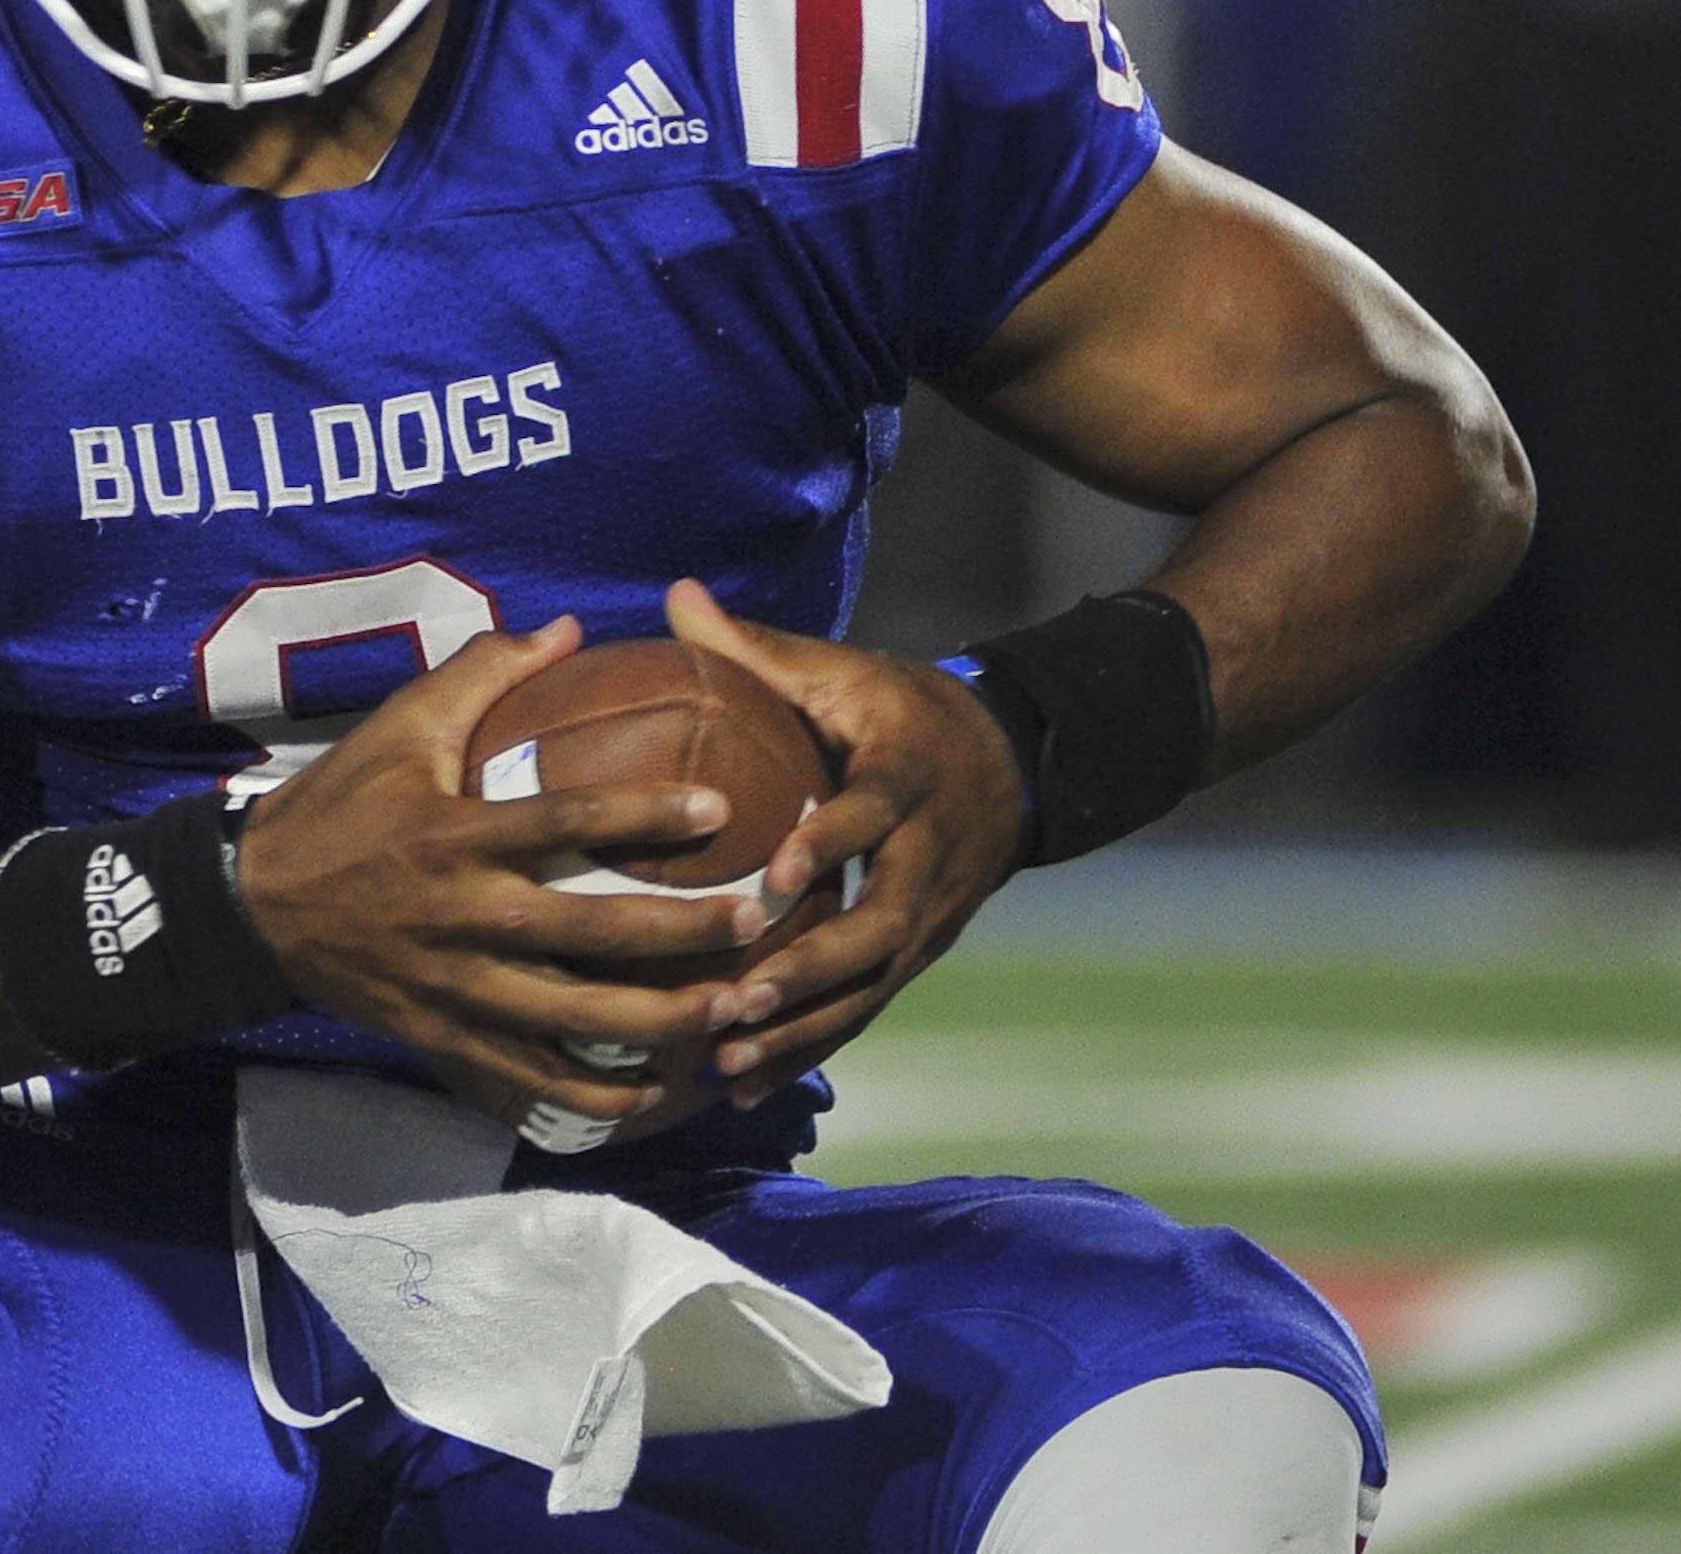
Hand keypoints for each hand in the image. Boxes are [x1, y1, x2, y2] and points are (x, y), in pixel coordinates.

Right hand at [235, 617, 776, 1135]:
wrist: (253, 904)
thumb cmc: (339, 804)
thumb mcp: (399, 725)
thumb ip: (483, 673)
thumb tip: (570, 627)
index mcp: (454, 834)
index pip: (565, 820)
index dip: (646, 813)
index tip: (720, 807)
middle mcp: (461, 915)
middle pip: (589, 934)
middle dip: (681, 934)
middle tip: (756, 923)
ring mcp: (453, 985)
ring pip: (572, 1019)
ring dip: (658, 1020)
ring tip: (730, 1011)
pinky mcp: (442, 1035)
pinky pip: (526, 1077)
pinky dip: (589, 1093)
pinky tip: (649, 1094)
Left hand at [654, 580, 1027, 1103]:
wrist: (1006, 764)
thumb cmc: (896, 710)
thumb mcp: (842, 670)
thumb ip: (757, 646)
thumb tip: (674, 596)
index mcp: (907, 780)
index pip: (873, 812)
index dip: (833, 839)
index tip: (777, 866)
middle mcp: (926, 859)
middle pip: (878, 925)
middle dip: (810, 966)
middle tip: (738, 994)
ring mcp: (926, 919)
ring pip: (871, 985)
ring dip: (802, 1025)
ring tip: (728, 1056)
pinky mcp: (913, 956)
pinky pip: (863, 1009)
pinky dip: (807, 1048)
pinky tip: (742, 1084)